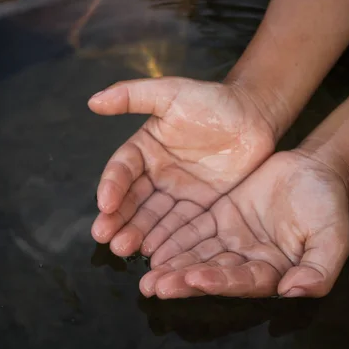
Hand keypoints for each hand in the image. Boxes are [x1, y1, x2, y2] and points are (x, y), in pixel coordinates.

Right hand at [89, 77, 281, 256]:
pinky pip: (183, 227)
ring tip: (124, 249)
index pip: (122, 170)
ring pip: (154, 218)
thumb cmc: (212, 99)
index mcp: (145, 150)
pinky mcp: (202, 208)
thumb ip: (132, 95)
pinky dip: (168, 241)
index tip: (104, 204)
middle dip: (119, 219)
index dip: (112, 186)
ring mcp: (179, 194)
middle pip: (133, 200)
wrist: (255, 115)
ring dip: (138, 234)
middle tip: (107, 238)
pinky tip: (155, 255)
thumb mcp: (171, 92)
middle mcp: (157, 175)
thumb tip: (93, 101)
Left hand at [138, 150, 348, 298]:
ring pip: (197, 254)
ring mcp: (230, 241)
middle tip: (154, 286)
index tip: (195, 279)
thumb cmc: (327, 203)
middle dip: (183, 280)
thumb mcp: (332, 236)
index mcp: (273, 272)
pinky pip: (193, 229)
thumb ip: (320, 268)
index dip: (218, 281)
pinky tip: (151, 245)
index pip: (242, 282)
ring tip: (146, 274)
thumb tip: (296, 291)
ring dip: (172, 264)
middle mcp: (247, 261)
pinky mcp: (218, 219)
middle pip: (212, 273)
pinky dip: (173, 237)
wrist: (314, 168)